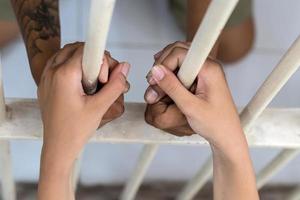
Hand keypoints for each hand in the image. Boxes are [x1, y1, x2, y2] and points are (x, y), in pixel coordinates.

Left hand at [38, 42, 129, 163]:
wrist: (58, 147)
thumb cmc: (76, 130)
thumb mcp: (100, 107)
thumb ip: (116, 85)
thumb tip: (125, 66)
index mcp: (64, 75)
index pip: (87, 50)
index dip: (101, 62)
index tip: (103, 80)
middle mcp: (52, 71)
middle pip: (76, 48)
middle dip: (93, 59)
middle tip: (100, 82)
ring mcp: (46, 77)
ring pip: (67, 54)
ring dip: (82, 62)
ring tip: (90, 84)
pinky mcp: (45, 84)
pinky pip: (59, 64)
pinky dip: (72, 67)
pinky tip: (80, 85)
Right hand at [144, 42, 242, 146]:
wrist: (227, 135)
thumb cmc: (216, 124)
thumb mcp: (190, 107)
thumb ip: (172, 87)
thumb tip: (156, 70)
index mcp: (209, 69)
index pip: (180, 52)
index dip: (164, 63)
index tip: (155, 79)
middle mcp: (208, 66)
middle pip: (178, 51)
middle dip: (162, 66)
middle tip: (153, 83)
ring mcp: (204, 71)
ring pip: (178, 58)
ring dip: (165, 70)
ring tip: (157, 87)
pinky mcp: (200, 77)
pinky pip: (182, 68)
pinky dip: (170, 75)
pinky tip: (165, 85)